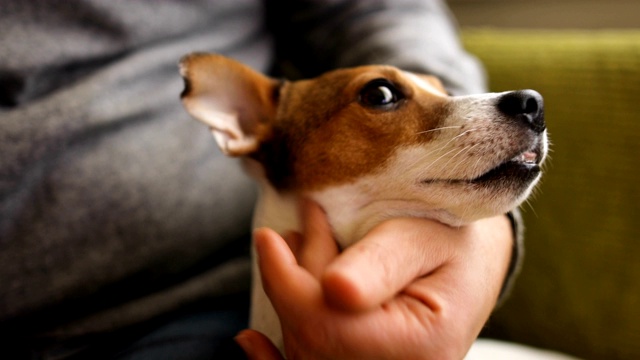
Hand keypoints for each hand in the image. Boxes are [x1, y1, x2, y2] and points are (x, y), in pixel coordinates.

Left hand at [236, 201, 512, 359]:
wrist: (472, 260)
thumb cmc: (452, 238)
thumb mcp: (423, 235)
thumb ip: (382, 263)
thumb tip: (333, 291)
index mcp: (420, 344)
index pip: (326, 323)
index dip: (286, 281)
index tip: (266, 237)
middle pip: (312, 336)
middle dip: (292, 280)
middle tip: (300, 226)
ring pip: (307, 348)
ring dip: (291, 299)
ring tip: (296, 248)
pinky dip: (276, 359)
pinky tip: (249, 345)